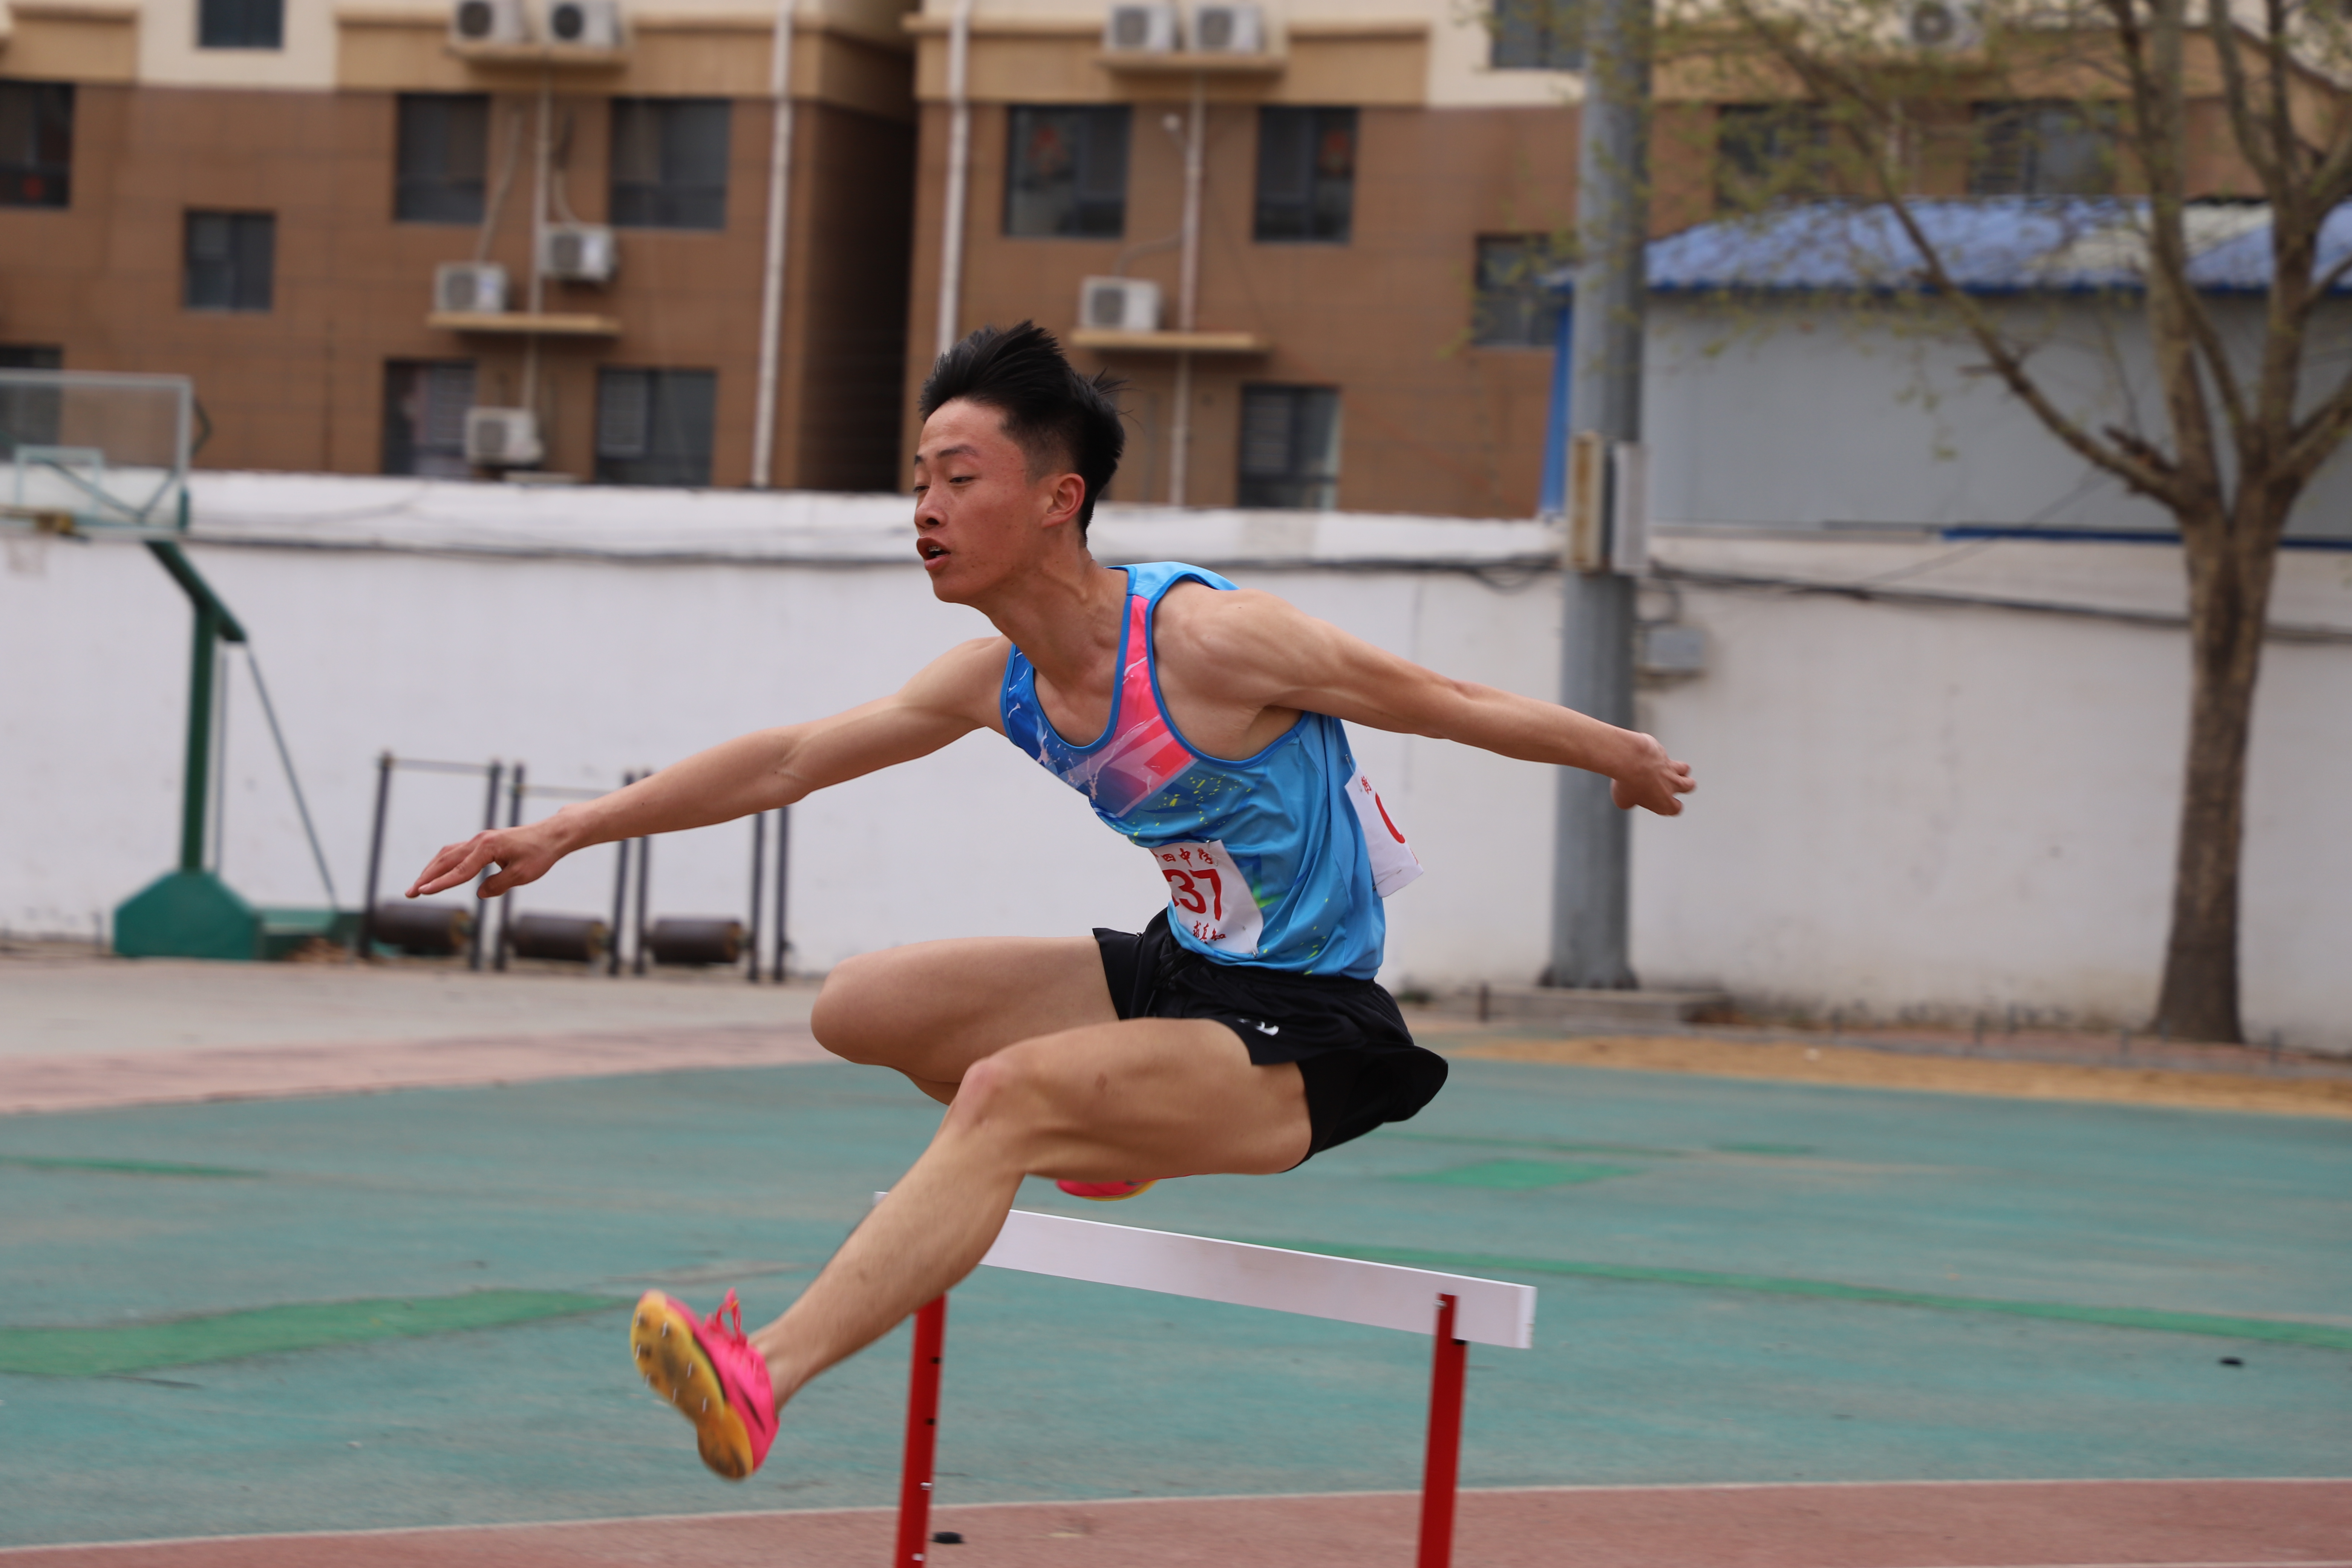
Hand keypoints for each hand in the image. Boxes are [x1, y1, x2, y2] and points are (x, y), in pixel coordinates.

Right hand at [406, 816, 570, 899]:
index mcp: (488, 848)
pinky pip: (456, 853)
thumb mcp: (523, 875)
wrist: (551, 835)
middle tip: (410, 893)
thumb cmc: (539, 854)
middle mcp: (479, 841)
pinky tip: (437, 874)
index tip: (423, 892)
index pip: (460, 871)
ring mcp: (479, 841)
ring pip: (447, 855)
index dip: (441, 884)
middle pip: (445, 860)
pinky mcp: (482, 843)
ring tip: (418, 887)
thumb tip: (480, 893)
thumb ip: (499, 885)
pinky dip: (443, 864)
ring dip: (431, 870)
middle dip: (426, 877)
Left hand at [1610, 733, 1695, 815]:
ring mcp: (1669, 767)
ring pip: (1685, 768)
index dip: (1670, 806)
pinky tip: (1644, 756)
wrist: (1630, 759)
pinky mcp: (1662, 753)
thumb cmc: (1627, 782)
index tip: (1662, 803)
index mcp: (1664, 802)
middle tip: (1671, 784)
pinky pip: (1663, 754)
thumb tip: (1628, 800)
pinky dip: (1657, 755)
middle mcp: (1671, 785)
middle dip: (1684, 785)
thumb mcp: (1622, 800)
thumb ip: (1630, 802)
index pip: (1676, 808)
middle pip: (1690, 786)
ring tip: (1665, 769)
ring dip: (1679, 769)